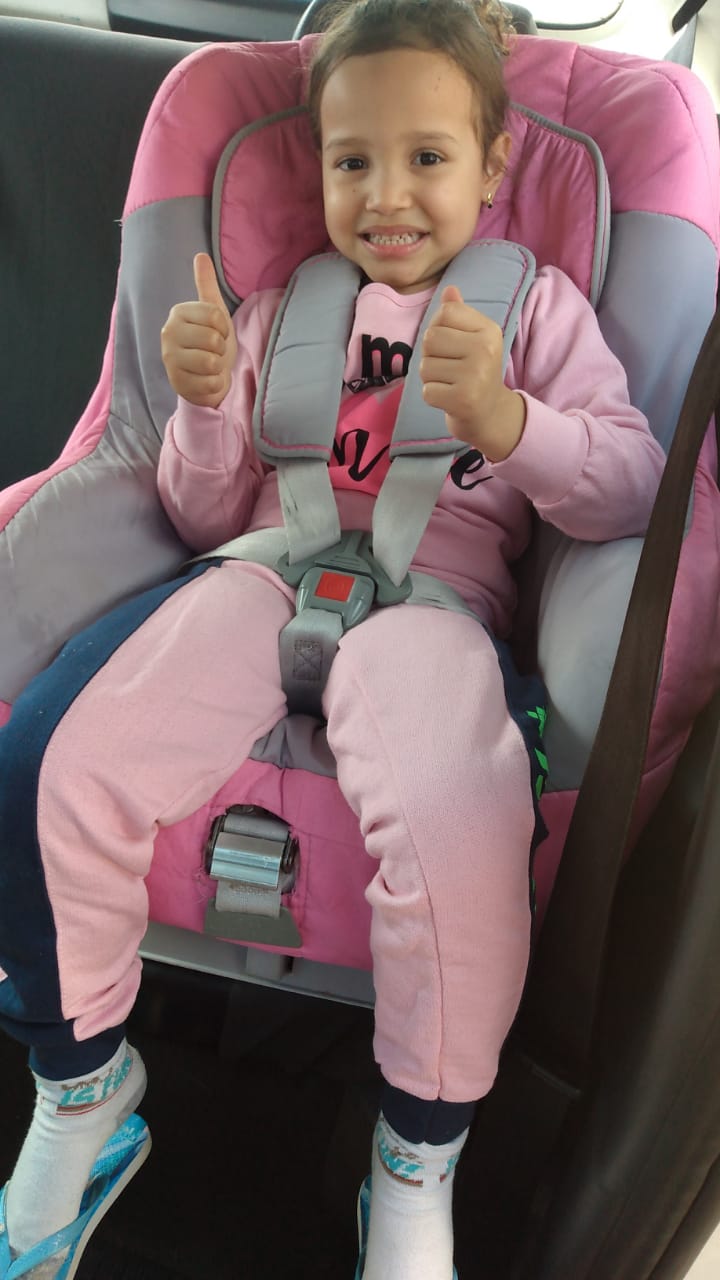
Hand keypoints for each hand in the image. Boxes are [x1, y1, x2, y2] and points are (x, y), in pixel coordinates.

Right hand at [161, 253, 237, 408]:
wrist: (205, 378)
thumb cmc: (210, 344)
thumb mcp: (213, 313)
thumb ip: (206, 285)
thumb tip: (200, 255)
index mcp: (178, 313)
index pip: (215, 316)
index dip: (224, 328)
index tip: (218, 333)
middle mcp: (168, 334)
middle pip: (213, 339)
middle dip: (220, 349)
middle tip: (212, 351)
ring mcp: (170, 360)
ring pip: (211, 362)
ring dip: (218, 366)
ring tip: (210, 365)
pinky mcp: (177, 383)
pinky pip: (211, 382)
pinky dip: (215, 384)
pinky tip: (206, 380)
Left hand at [420, 285, 525, 460]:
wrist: (490, 414)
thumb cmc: (475, 372)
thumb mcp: (472, 339)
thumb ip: (458, 315)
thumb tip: (449, 289)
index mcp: (488, 330)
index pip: (445, 312)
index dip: (438, 328)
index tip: (452, 345)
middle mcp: (485, 349)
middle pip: (430, 339)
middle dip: (431, 355)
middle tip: (450, 368)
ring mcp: (475, 376)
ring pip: (424, 366)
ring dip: (431, 378)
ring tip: (451, 383)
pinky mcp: (462, 400)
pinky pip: (427, 390)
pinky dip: (433, 396)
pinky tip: (449, 398)